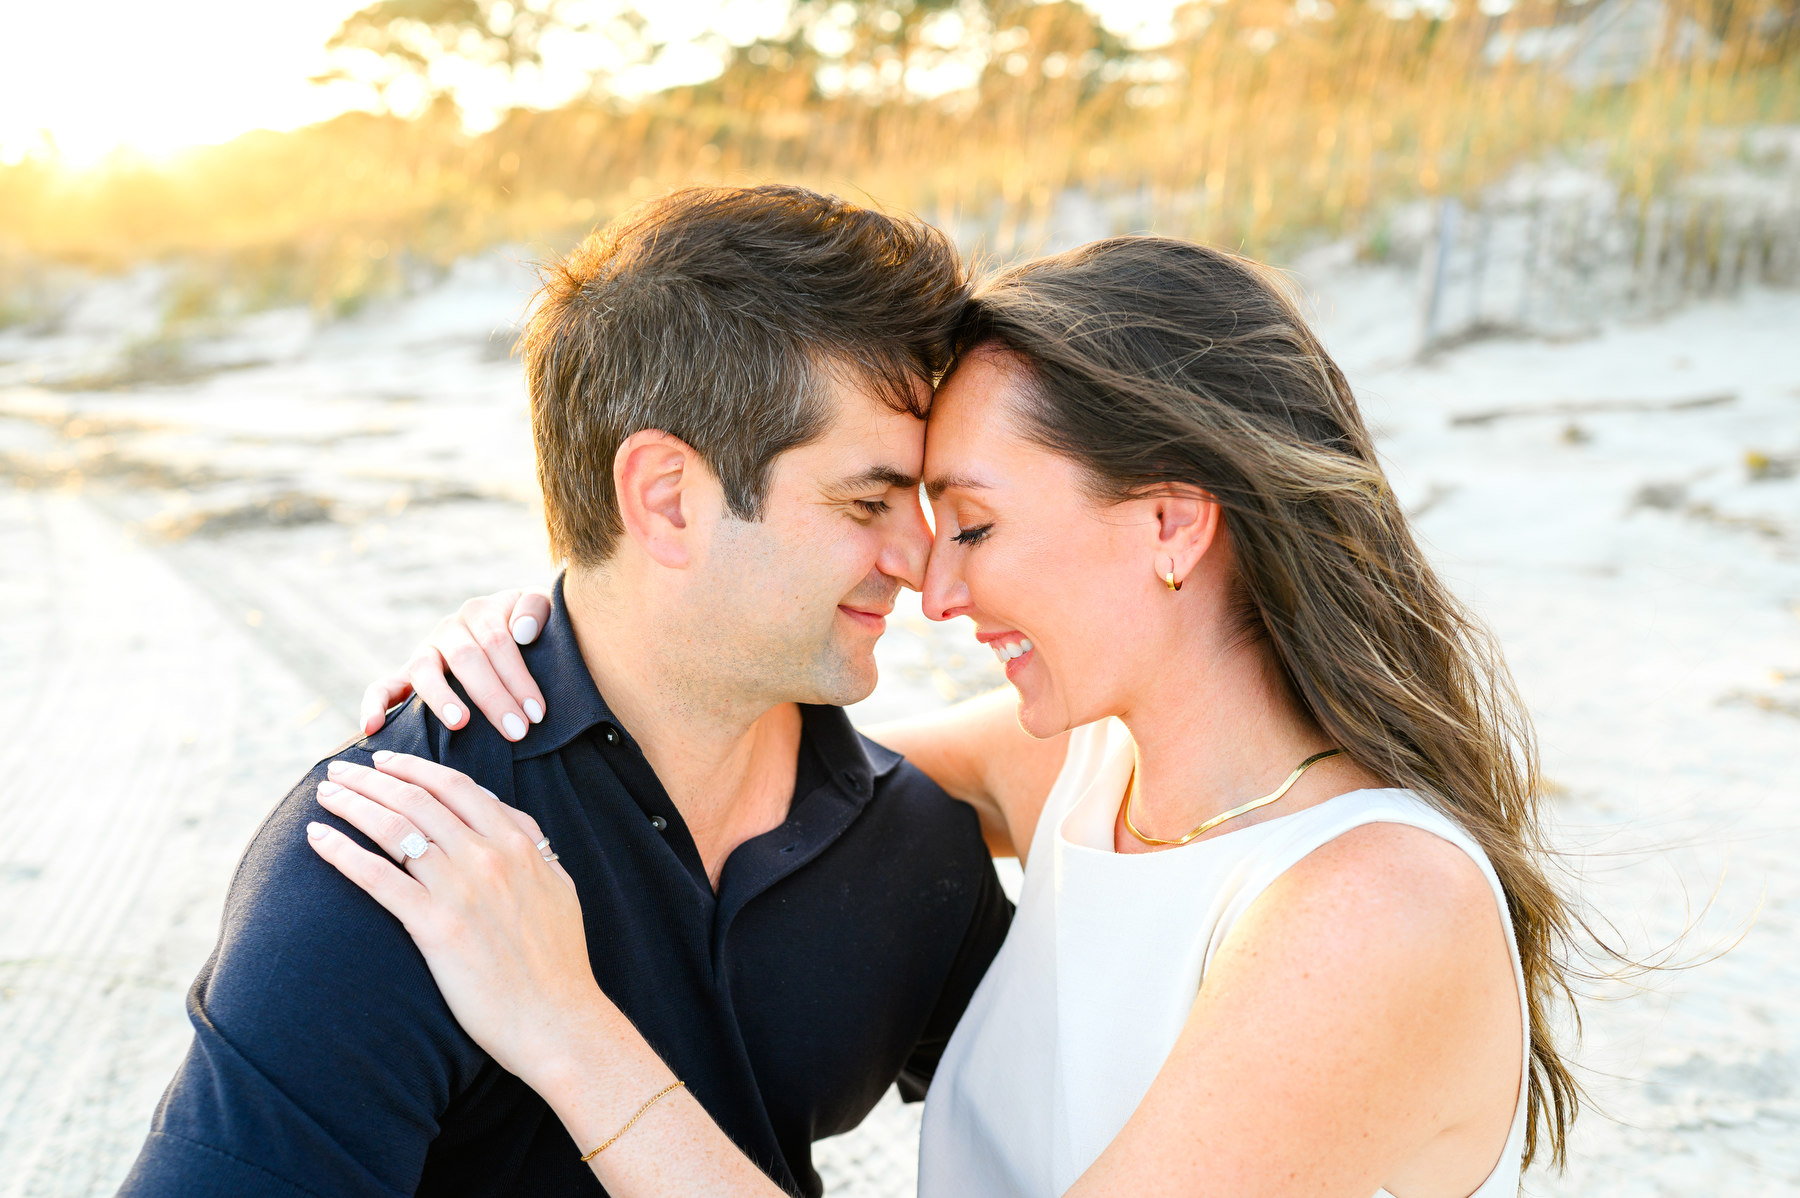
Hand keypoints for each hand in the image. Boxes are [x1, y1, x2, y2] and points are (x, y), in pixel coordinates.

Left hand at [306, 752, 608, 1093]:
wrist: (557, 1018)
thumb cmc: (560, 961)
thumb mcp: (560, 887)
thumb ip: (533, 847)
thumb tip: (507, 819)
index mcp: (517, 845)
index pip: (456, 787)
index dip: (414, 768)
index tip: (384, 761)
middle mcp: (487, 858)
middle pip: (417, 799)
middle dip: (372, 778)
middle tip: (340, 769)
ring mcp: (460, 891)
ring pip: (394, 828)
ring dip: (352, 804)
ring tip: (325, 794)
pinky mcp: (435, 928)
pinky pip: (378, 878)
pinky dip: (343, 852)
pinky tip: (318, 839)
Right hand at [359, 588, 553, 741]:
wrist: (516, 633)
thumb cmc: (535, 631)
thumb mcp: (545, 611)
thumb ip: (536, 608)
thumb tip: (521, 632)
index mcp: (482, 611)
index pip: (499, 642)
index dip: (518, 677)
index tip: (537, 713)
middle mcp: (450, 628)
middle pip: (467, 658)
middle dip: (493, 696)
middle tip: (517, 730)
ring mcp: (426, 651)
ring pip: (424, 669)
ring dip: (441, 697)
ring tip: (461, 724)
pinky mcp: (406, 675)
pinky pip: (383, 686)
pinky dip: (374, 704)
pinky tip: (372, 728)